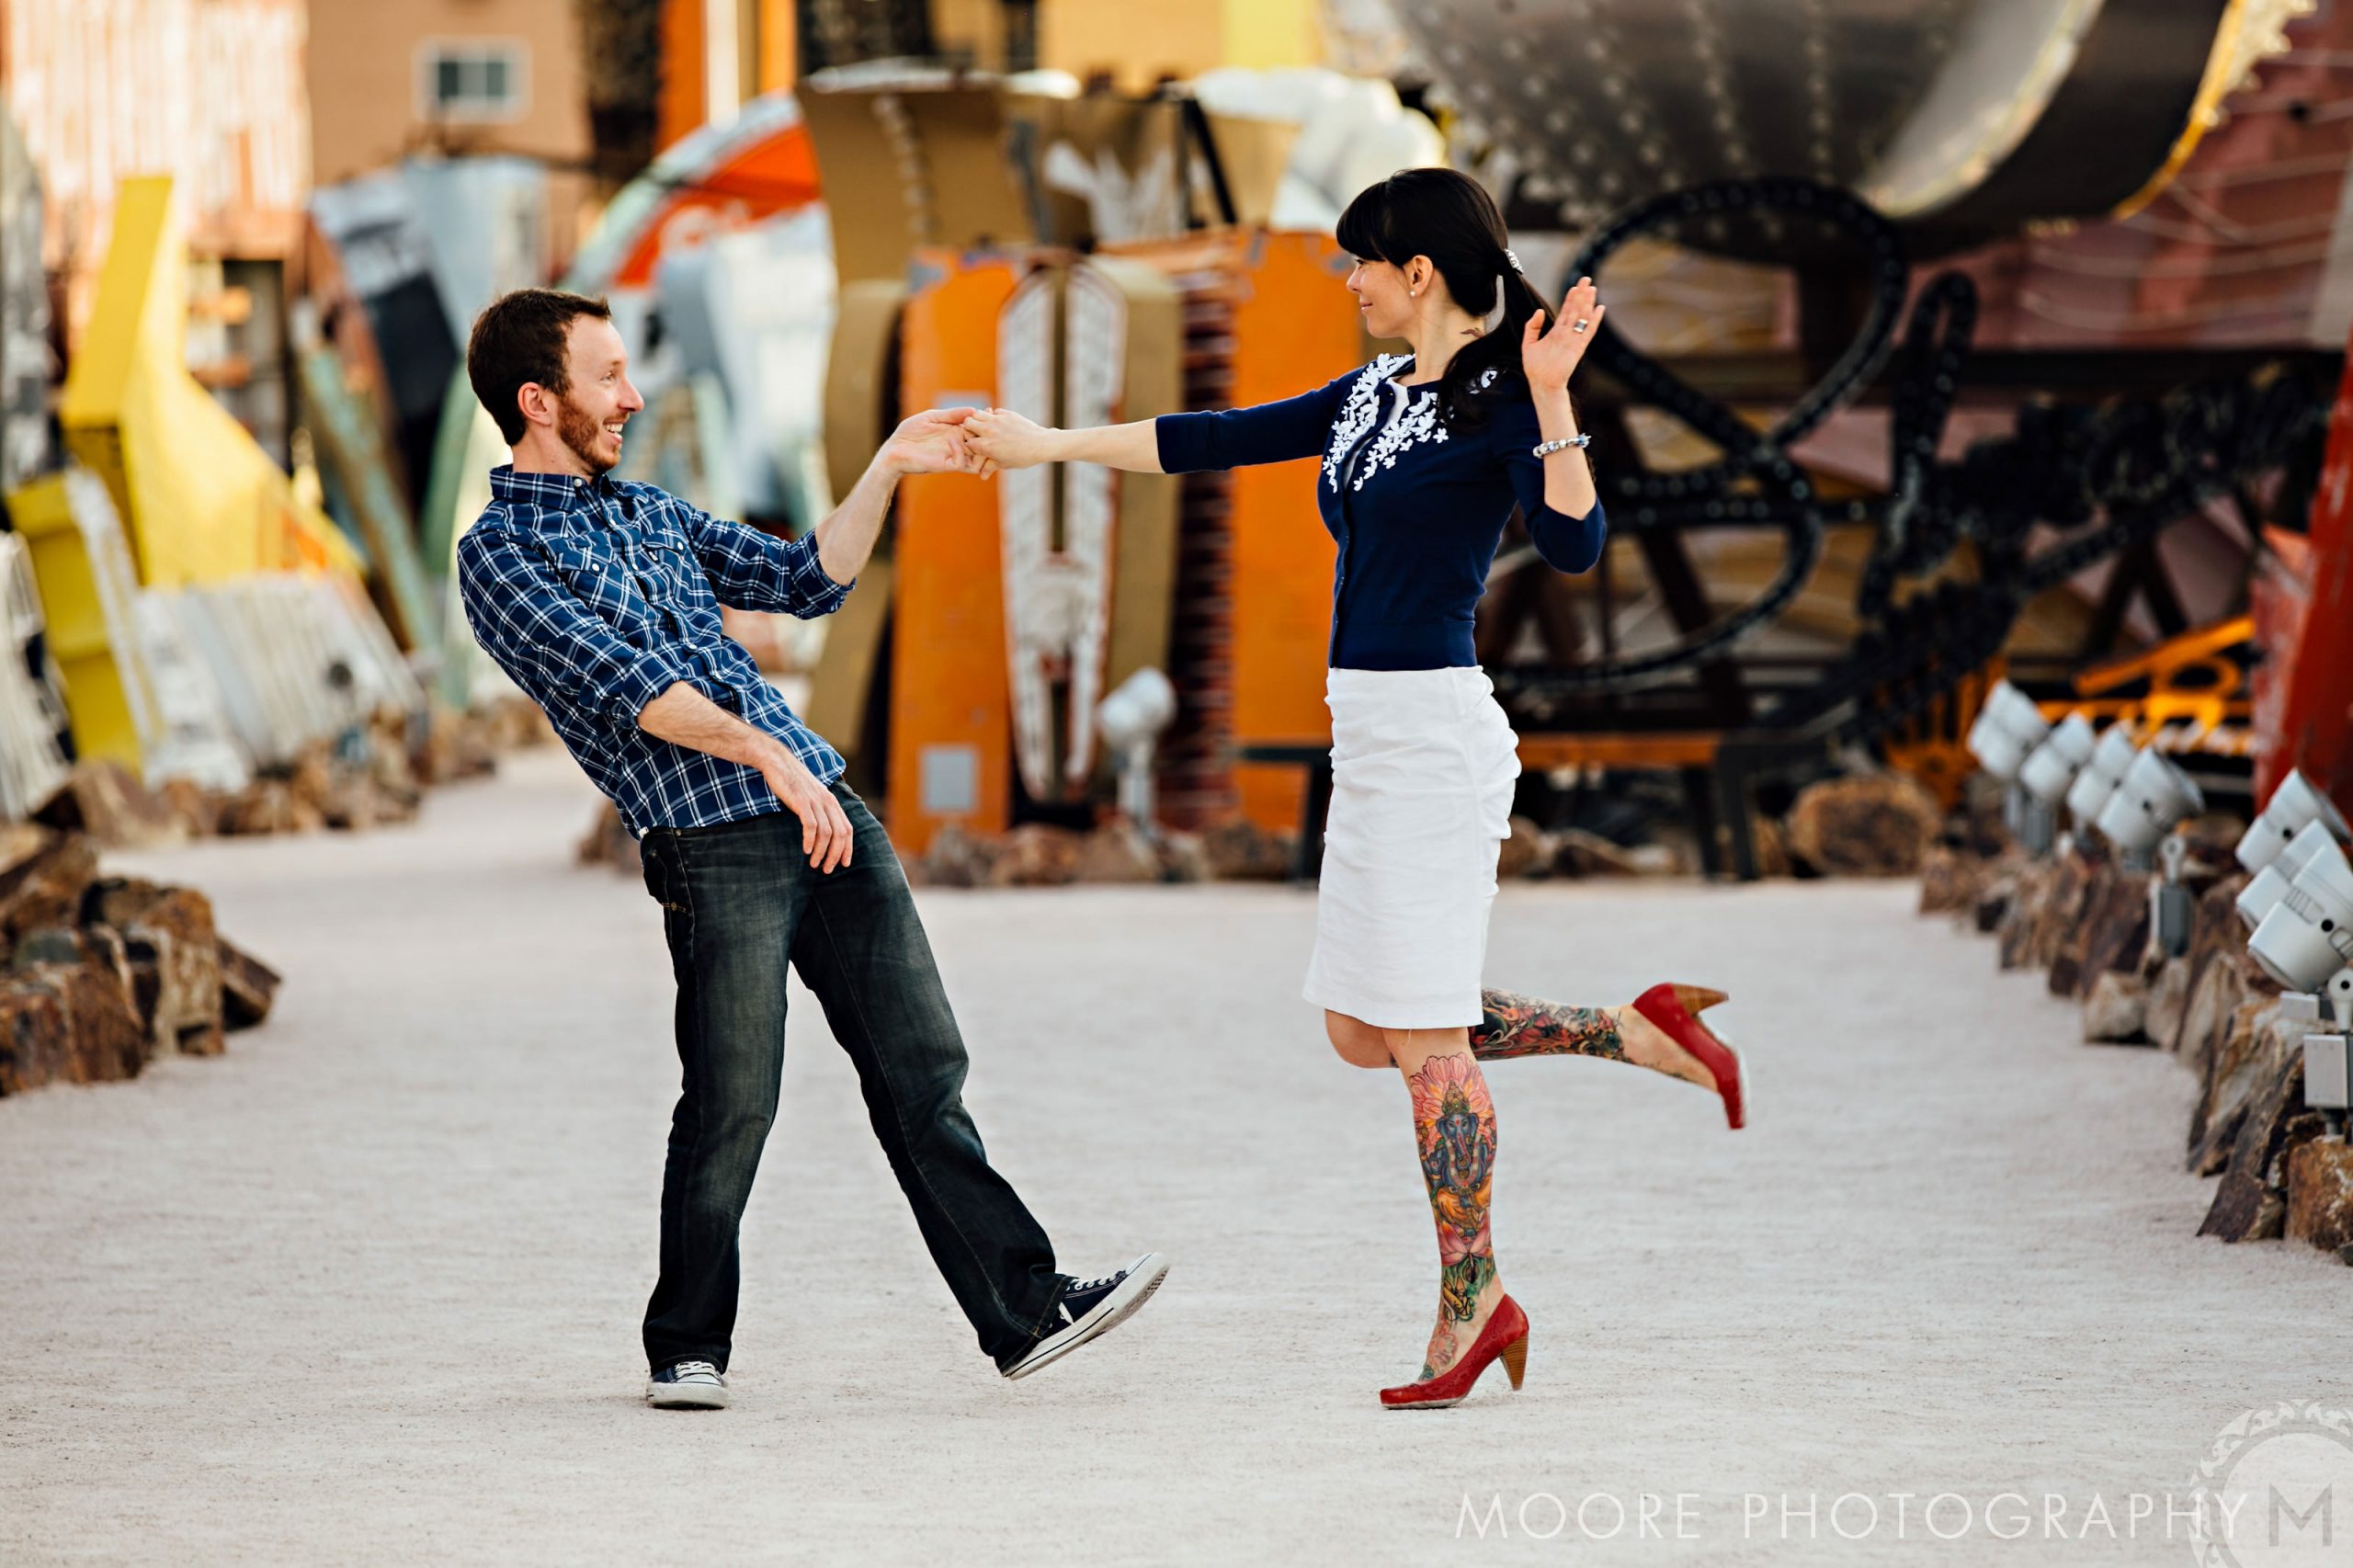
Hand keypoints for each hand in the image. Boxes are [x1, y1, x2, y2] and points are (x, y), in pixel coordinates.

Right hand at [755, 747, 854, 871]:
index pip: (848, 829)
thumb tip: (823, 832)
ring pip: (826, 833)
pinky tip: (806, 850)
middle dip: (835, 855)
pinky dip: (810, 840)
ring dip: (822, 852)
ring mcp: (815, 801)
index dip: (847, 848)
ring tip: (814, 864)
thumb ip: (819, 810)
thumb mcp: (811, 796)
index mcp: (832, 802)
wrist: (778, 762)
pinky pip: (811, 825)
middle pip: (840, 834)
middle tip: (827, 869)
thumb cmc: (792, 782)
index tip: (843, 864)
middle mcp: (828, 802)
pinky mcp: (802, 801)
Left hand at [879, 407, 984, 478]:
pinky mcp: (944, 465)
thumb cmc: (909, 433)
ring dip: (980, 449)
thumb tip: (973, 409)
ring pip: (978, 460)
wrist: (894, 450)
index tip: (990, 412)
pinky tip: (952, 440)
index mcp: (956, 432)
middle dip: (988, 435)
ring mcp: (952, 456)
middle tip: (988, 424)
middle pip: (983, 445)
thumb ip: (952, 414)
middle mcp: (957, 445)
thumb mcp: (931, 417)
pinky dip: (960, 451)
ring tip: (974, 435)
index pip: (978, 430)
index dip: (986, 422)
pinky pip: (961, 462)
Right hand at [962, 407, 1055, 476]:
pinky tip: (998, 423)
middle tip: (975, 433)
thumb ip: (990, 467)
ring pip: (977, 413)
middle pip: (968, 423)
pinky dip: (992, 416)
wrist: (1041, 444)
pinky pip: (993, 411)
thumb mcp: (1004, 464)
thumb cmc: (1022, 457)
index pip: (967, 442)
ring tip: (984, 426)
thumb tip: (982, 476)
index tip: (973, 446)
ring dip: (978, 419)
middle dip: (969, 428)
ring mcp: (997, 420)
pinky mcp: (1006, 414)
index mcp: (986, 446)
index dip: (968, 444)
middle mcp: (988, 431)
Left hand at [1521, 275, 1604, 393]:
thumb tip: (1539, 311)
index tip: (1575, 286)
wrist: (1542, 384)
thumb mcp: (1528, 344)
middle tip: (1586, 279)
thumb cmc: (1535, 368)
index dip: (1570, 298)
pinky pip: (1588, 331)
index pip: (1565, 311)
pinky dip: (1594, 320)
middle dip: (1581, 294)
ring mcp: (1573, 340)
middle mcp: (1566, 334)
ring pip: (1582, 317)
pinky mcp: (1578, 347)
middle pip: (1576, 310)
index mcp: (1556, 332)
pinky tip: (1600, 309)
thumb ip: (1532, 327)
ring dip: (1587, 302)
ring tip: (1591, 288)